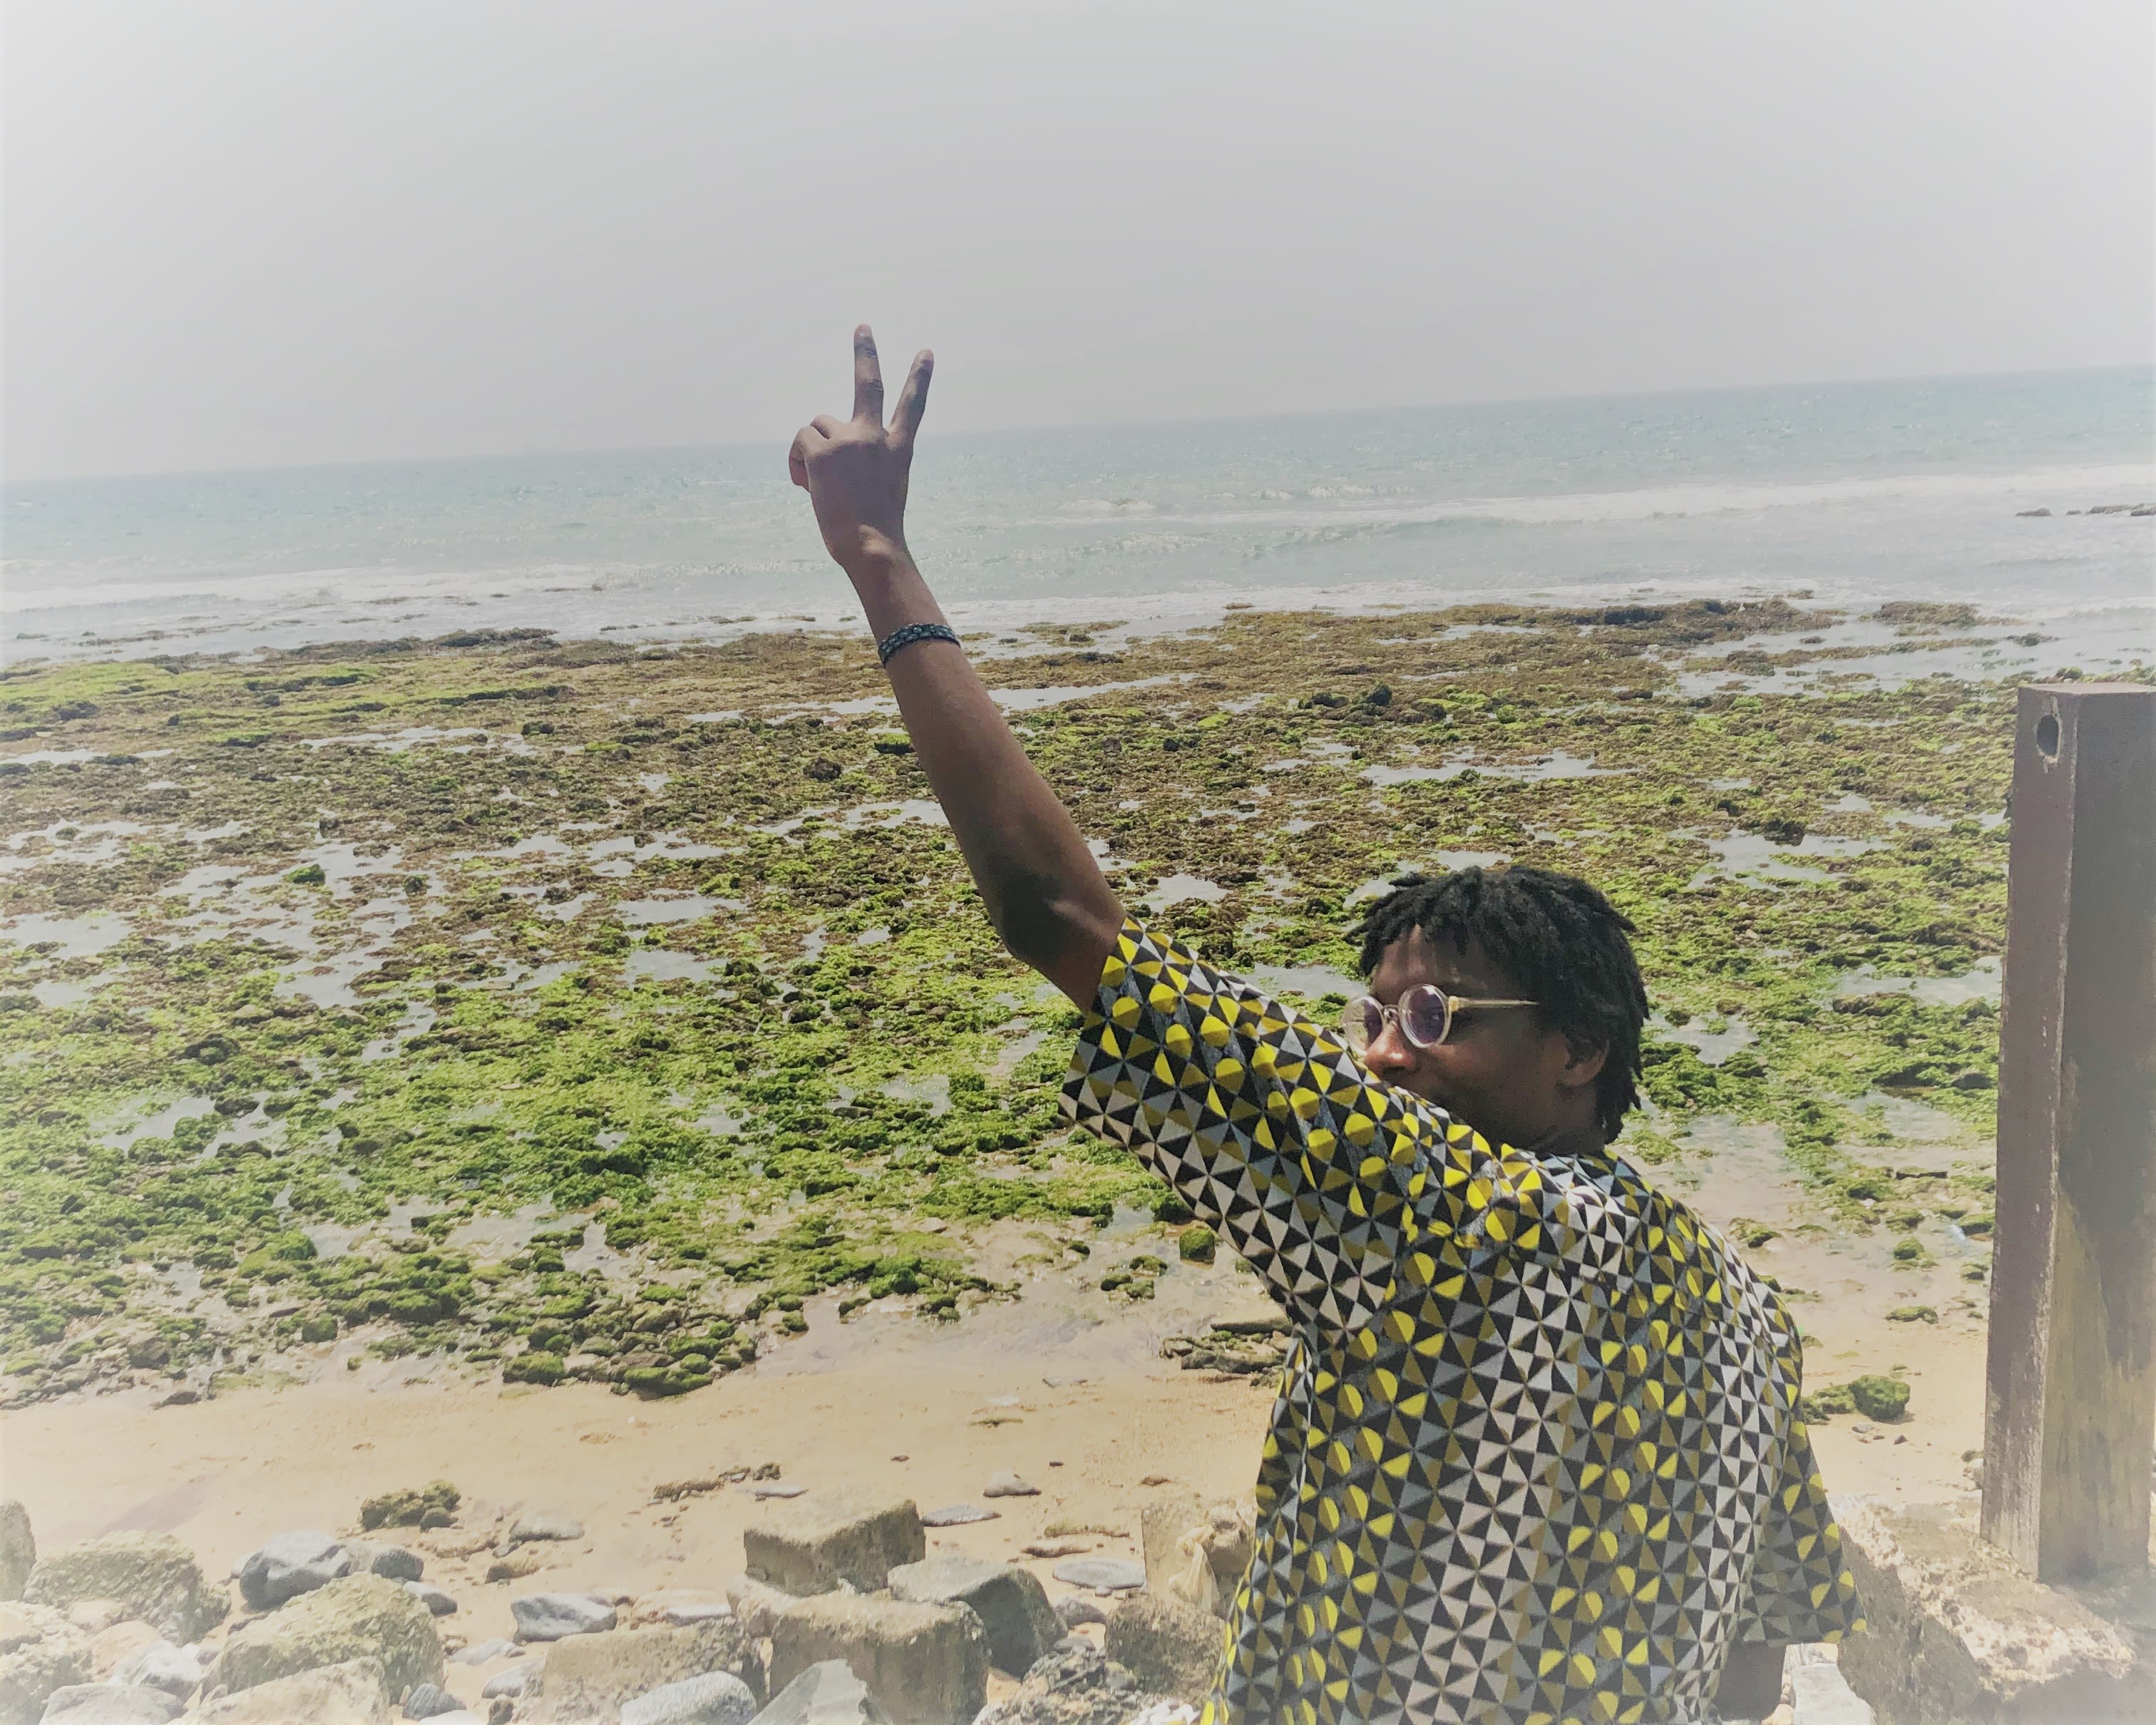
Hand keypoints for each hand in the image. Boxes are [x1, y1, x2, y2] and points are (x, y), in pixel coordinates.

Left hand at [789, 325, 933, 579]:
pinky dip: (796, 463)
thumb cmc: (875, 533)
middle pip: (869, 384)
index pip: (912, 407)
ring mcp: (850, 439)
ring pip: (816, 426)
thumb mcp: (880, 491)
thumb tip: (822, 460)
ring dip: (810, 450)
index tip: (926, 353)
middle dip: (866, 351)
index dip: (919, 378)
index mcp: (898, 449)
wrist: (872, 546)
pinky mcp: (823, 449)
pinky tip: (806, 485)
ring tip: (818, 483)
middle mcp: (876, 437)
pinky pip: (800, 442)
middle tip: (863, 326)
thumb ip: (859, 465)